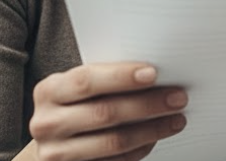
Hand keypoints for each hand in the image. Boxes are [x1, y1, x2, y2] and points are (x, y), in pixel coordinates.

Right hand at [28, 62, 187, 160]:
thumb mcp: (78, 90)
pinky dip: (140, 149)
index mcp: (49, 92)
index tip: (153, 73)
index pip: (86, 81)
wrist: (53, 144)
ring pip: (114, 142)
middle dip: (147, 104)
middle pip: (104, 113)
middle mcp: (47, 123)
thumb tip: (154, 74)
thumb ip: (105, 79)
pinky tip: (155, 138)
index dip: (121, 76)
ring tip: (176, 119)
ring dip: (151, 130)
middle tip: (177, 97)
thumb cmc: (74, 108)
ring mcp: (57, 154)